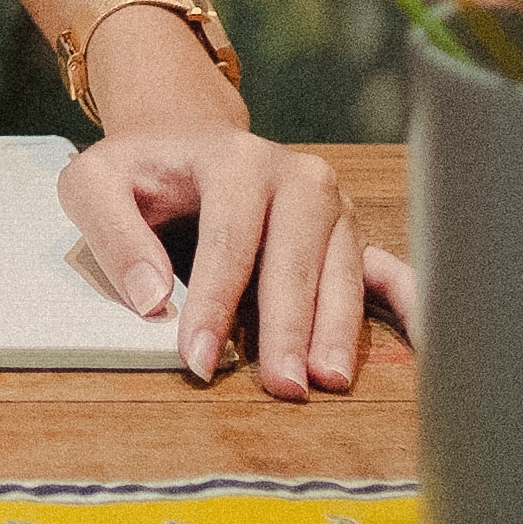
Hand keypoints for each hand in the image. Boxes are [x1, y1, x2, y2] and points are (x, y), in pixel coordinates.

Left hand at [57, 127, 403, 395]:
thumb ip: (113, 234)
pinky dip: (411, 301)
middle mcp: (295, 176)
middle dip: (286, 325)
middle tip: (281, 386)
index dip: (216, 304)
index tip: (200, 360)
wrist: (181, 138)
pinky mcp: (348, 233)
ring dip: (336, 327)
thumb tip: (153, 299)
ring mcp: (330, 206)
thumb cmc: (137, 172)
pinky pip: (386, 268)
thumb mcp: (94, 185)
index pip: (229, 240)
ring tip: (327, 380)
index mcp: (234, 159)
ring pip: (340, 270)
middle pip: (295, 258)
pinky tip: (428, 339)